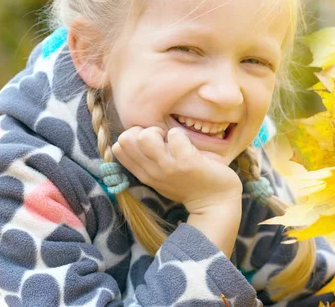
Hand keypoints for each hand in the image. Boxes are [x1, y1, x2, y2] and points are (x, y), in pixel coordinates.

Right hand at [112, 126, 242, 213]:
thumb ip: (150, 161)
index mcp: (145, 174)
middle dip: (143, 130)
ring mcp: (168, 168)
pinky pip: (175, 135)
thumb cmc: (191, 184)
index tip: (152, 142)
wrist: (217, 203)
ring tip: (172, 140)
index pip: (118, 148)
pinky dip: (182, 134)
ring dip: (160, 131)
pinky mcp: (186, 163)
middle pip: (125, 139)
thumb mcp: (163, 177)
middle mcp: (152, 172)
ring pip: (145, 137)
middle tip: (162, 138)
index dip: (133, 136)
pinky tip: (189, 145)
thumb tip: (141, 136)